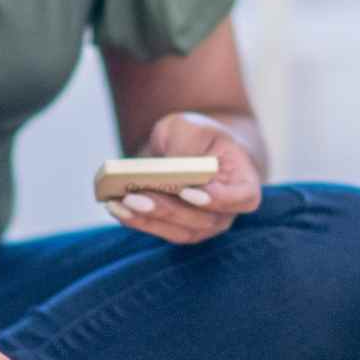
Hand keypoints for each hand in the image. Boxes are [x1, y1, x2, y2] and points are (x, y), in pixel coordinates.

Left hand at [102, 112, 260, 244]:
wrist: (188, 149)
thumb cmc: (198, 136)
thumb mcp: (193, 127)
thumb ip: (187, 143)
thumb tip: (170, 166)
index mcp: (243, 182)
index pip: (244, 198)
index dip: (221, 199)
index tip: (192, 191)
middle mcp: (227, 211)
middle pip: (203, 220)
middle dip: (168, 209)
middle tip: (137, 196)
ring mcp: (203, 225)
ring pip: (178, 231)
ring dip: (148, 219)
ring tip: (120, 203)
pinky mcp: (178, 230)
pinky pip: (159, 231)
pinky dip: (136, 221)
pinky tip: (114, 207)